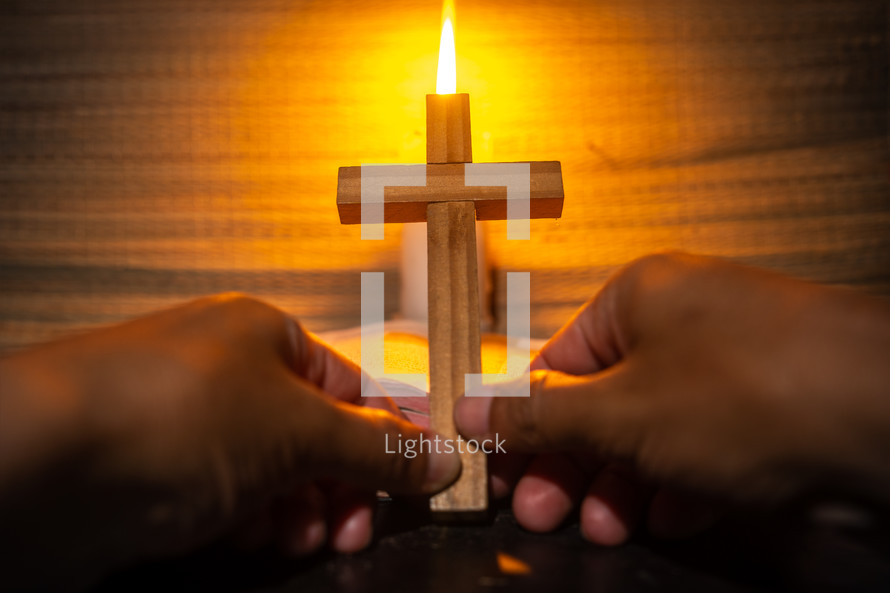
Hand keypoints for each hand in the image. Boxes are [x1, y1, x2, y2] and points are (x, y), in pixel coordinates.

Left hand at [0, 294, 459, 589]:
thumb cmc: (168, 417)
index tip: (414, 488)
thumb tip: (441, 456)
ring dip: (298, 511)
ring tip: (299, 537)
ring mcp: (191, 424)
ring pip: (274, 474)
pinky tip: (247, 537)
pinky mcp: (158, 472)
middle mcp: (229, 373)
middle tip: (351, 528)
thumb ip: (376, 449)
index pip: (355, 389)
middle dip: (340, 488)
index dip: (390, 439)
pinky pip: (229, 498)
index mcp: (268, 337)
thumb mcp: (298, 430)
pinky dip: (250, 522)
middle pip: (317, 436)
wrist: (40, 468)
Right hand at [456, 252, 889, 543]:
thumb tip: (467, 409)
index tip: (502, 470)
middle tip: (544, 511)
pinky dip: (682, 480)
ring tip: (609, 525)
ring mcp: (730, 365)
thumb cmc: (748, 392)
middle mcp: (683, 323)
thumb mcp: (620, 414)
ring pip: (653, 430)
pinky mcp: (768, 407)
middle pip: (602, 401)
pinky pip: (705, 445)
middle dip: (572, 465)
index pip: (556, 363)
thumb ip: (539, 416)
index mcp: (637, 300)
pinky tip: (676, 512)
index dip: (525, 422)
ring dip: (623, 483)